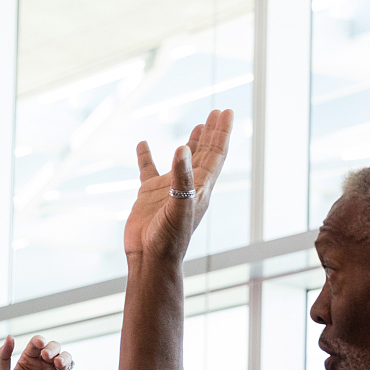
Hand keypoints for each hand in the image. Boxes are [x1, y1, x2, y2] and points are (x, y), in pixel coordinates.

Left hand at [0, 334, 75, 369]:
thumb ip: (3, 357)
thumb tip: (10, 336)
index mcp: (29, 361)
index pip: (36, 344)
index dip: (39, 341)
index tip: (38, 344)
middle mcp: (44, 366)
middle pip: (54, 348)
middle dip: (53, 348)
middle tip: (47, 356)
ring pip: (66, 358)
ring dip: (64, 358)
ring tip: (58, 364)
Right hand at [124, 109, 233, 264]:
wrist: (150, 258)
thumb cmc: (168, 238)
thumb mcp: (179, 205)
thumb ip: (182, 178)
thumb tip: (183, 148)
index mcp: (201, 188)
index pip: (216, 154)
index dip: (222, 133)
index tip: (227, 112)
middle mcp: (188, 186)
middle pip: (205, 153)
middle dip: (212, 132)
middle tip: (218, 111)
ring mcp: (169, 189)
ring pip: (183, 160)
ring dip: (192, 142)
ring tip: (200, 124)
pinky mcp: (149, 195)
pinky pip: (148, 170)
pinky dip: (146, 156)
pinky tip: (143, 144)